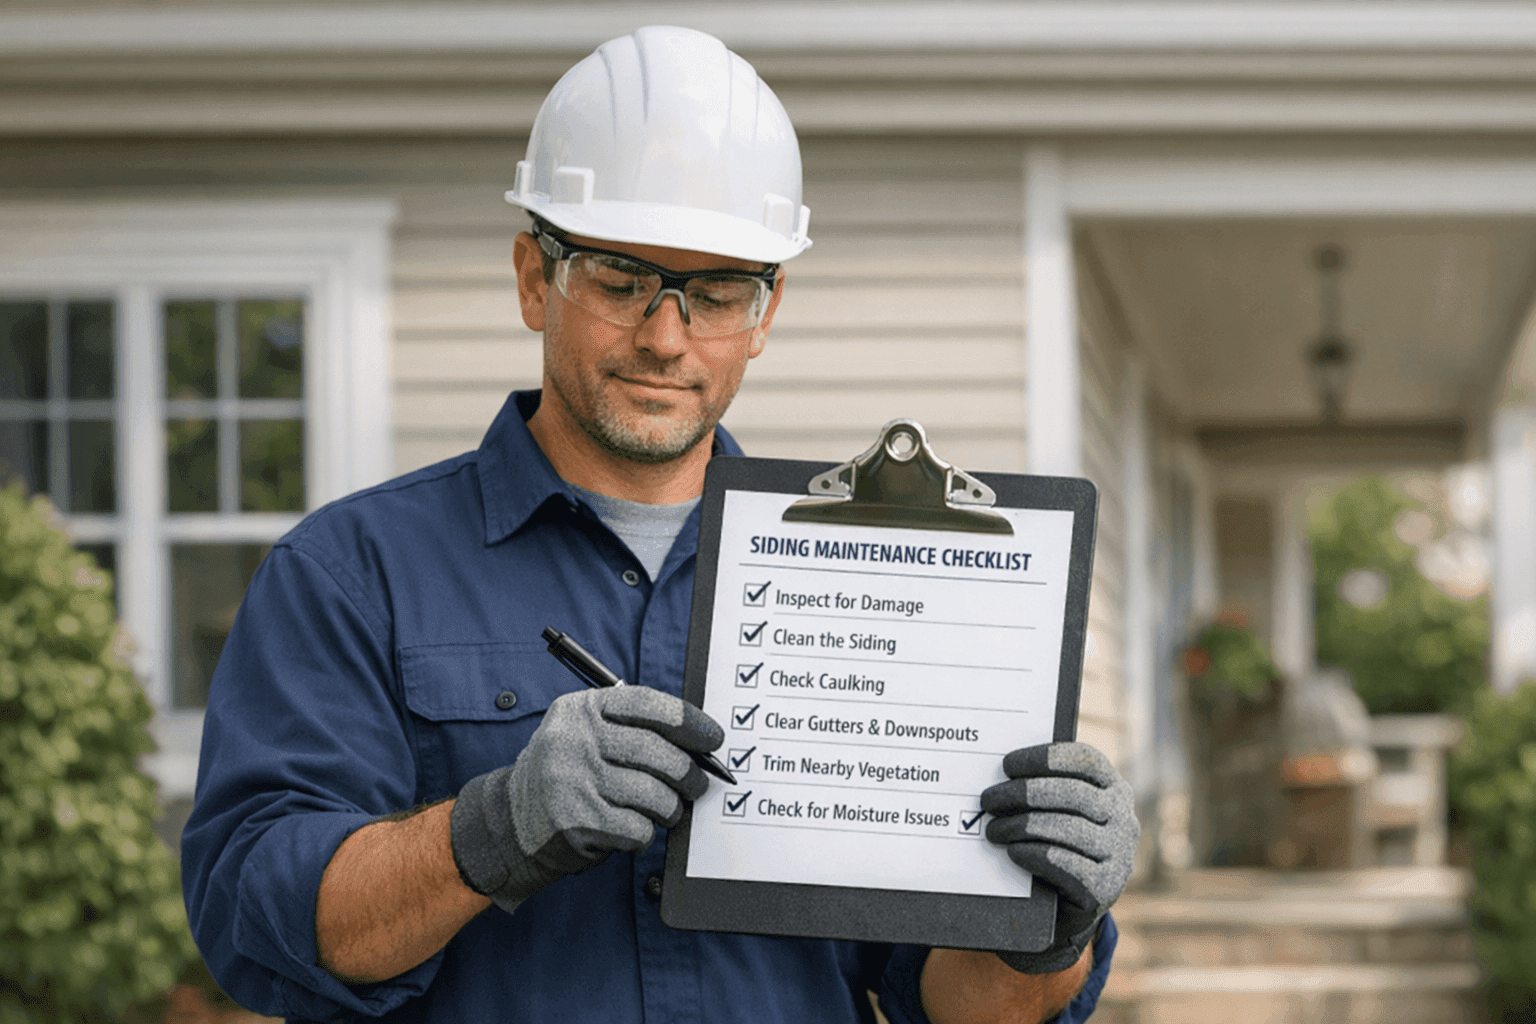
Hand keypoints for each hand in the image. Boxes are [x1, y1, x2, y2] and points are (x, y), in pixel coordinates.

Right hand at [449, 686, 723, 912]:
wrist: (511, 820)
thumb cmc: (568, 773)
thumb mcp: (587, 733)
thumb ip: (633, 730)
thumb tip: (699, 744)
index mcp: (582, 709)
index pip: (647, 705)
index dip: (688, 721)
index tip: (713, 738)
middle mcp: (573, 740)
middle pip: (656, 752)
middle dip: (689, 773)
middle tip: (698, 784)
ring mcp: (572, 782)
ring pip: (653, 795)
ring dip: (670, 808)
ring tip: (666, 810)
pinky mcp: (576, 823)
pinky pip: (637, 828)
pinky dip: (645, 833)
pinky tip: (632, 829)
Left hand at [980, 742, 1137, 972]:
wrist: (1067, 908)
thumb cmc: (1055, 845)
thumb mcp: (1055, 812)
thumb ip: (1043, 788)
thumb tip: (1002, 774)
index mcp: (1113, 789)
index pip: (1085, 760)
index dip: (1045, 758)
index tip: (1007, 765)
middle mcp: (1124, 818)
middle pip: (1072, 793)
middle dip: (1024, 793)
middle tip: (989, 799)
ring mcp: (1119, 854)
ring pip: (1068, 828)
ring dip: (1023, 826)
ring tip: (993, 829)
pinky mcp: (1106, 887)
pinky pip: (1066, 864)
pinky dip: (1035, 854)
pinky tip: (1013, 851)